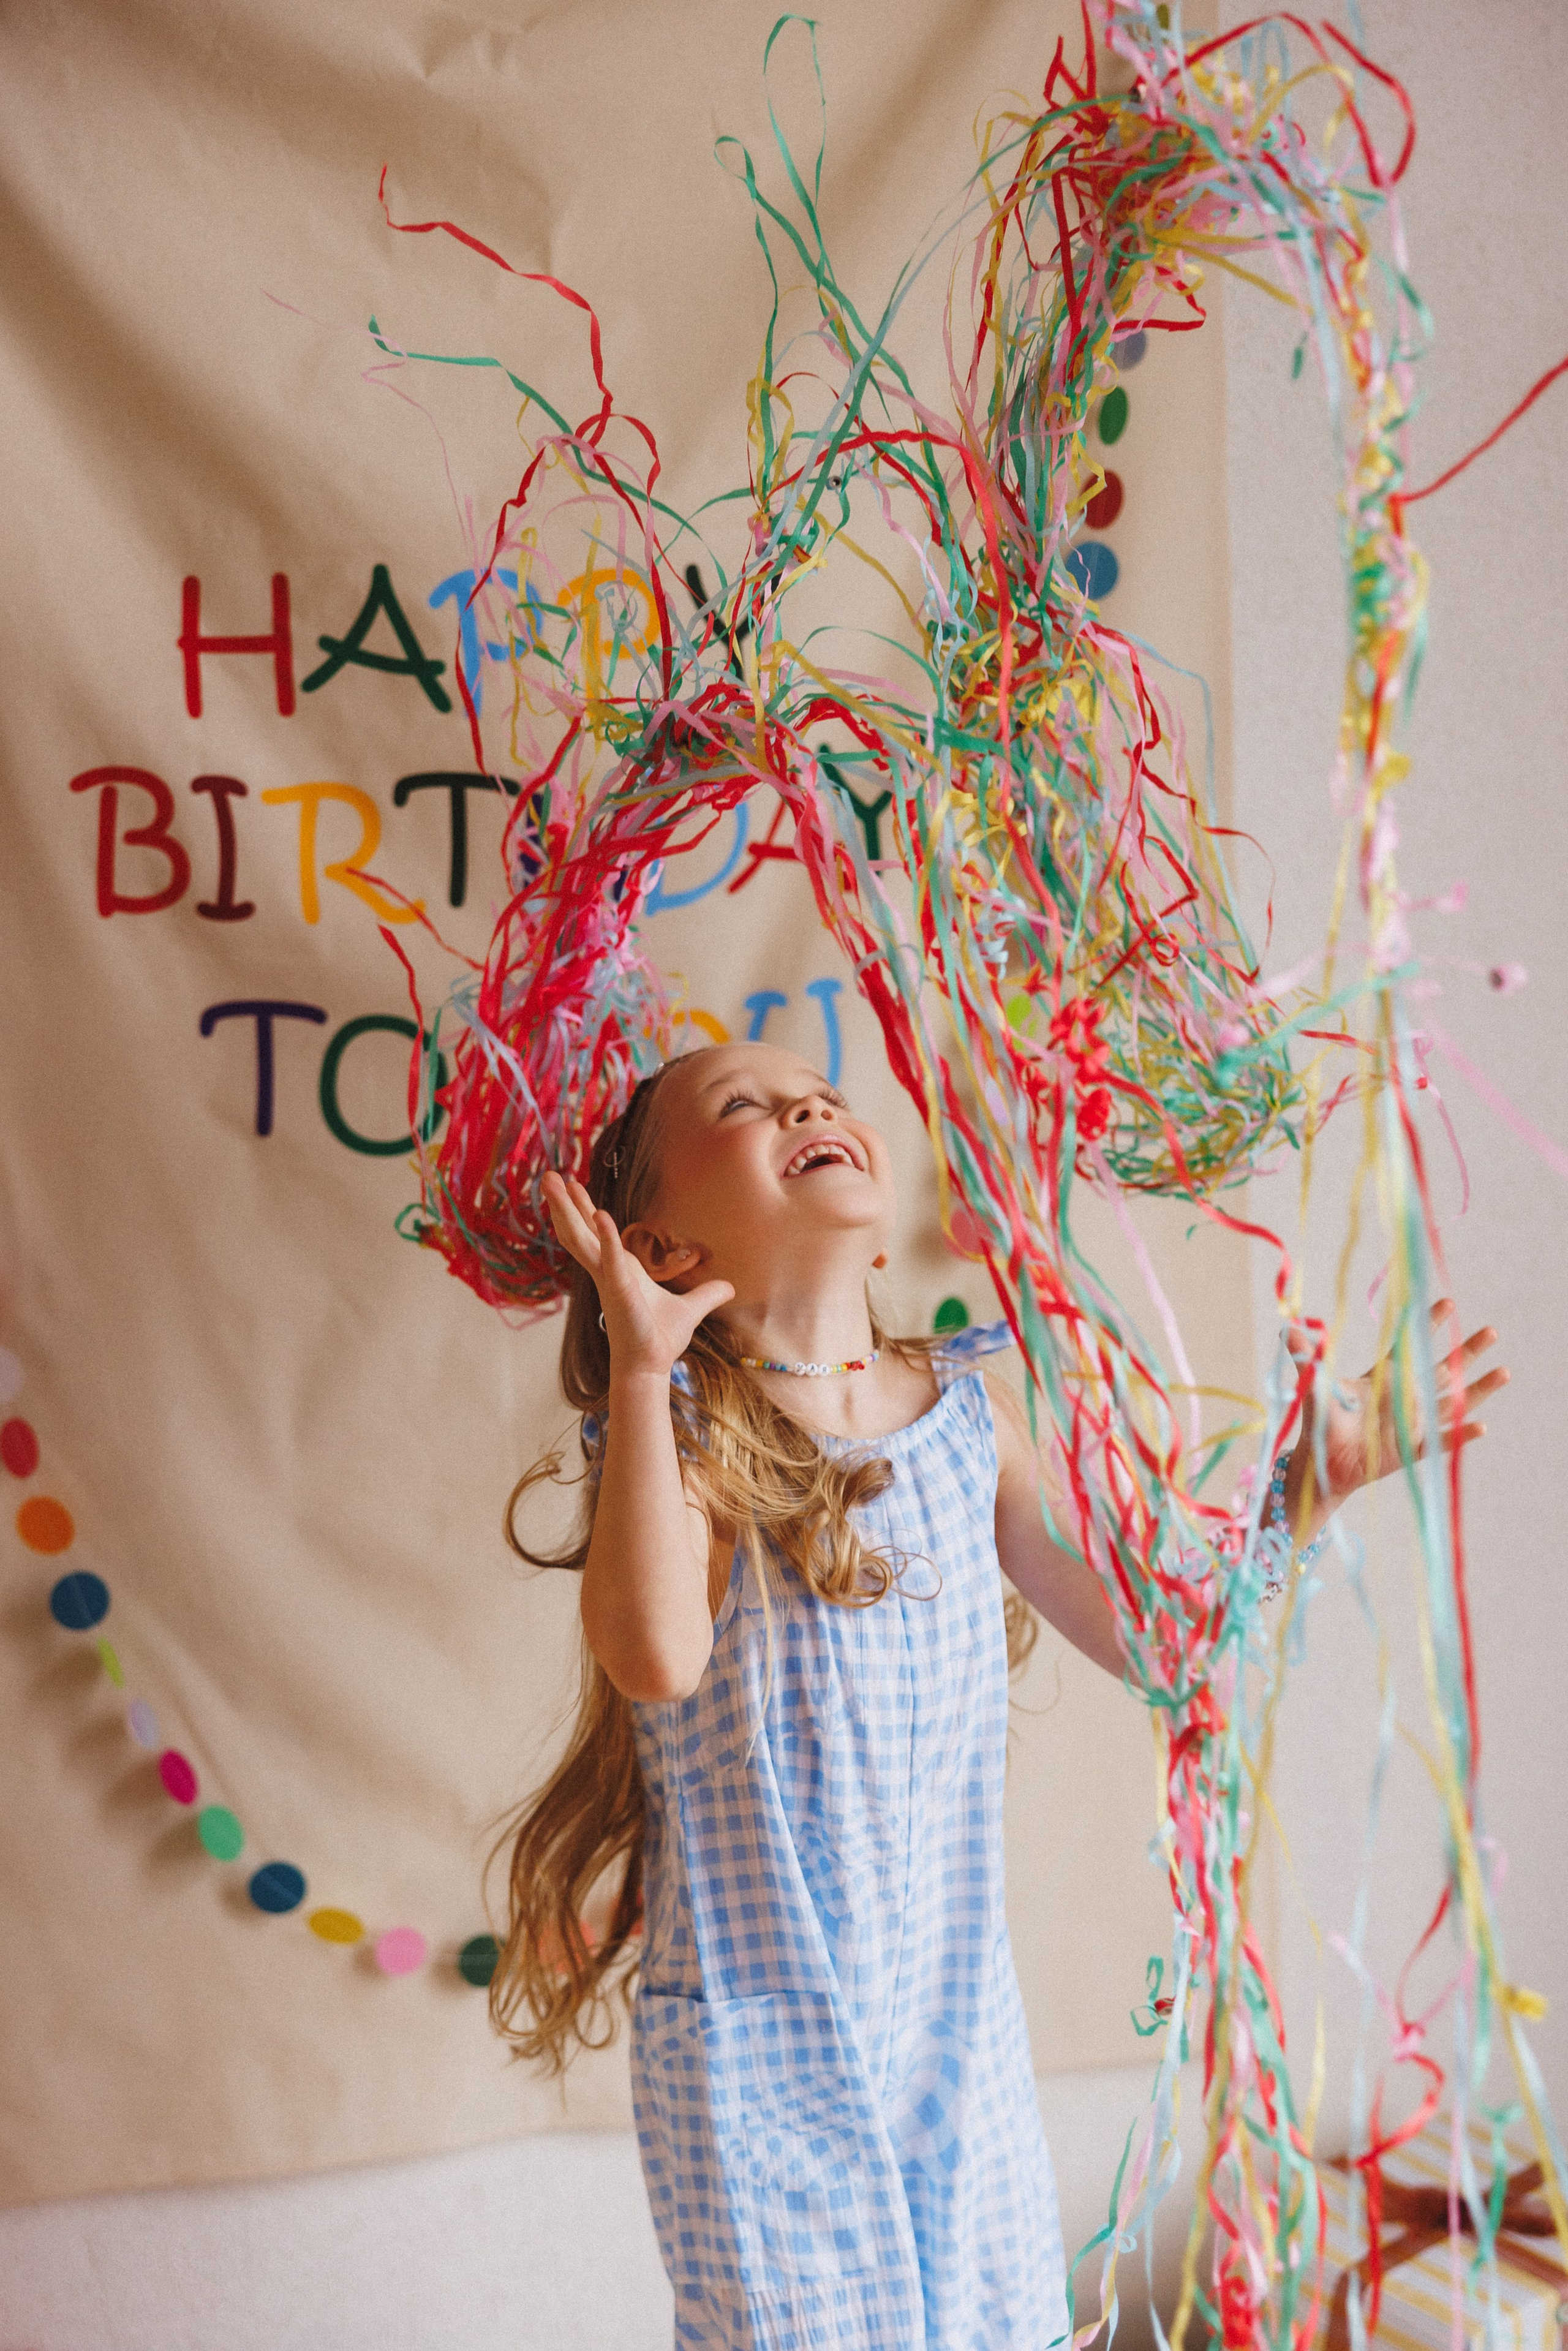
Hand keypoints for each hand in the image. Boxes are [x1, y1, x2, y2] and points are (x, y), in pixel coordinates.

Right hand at [542, 1171, 733, 1381]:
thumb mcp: (690, 1310)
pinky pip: (609, 1258)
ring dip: (568, 1211)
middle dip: (564, 1204)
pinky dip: (606, 1236)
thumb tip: (729, 1289)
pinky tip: (601, 1215)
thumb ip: (706, 1295)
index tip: (573, 1186)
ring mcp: (608, 1279)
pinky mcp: (618, 1290)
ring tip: (555, 1183)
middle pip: (578, 1231)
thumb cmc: (661, 1339)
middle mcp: (607, 1271)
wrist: (651, 1366)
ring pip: (581, 1239)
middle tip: (550, 1176)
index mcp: (618, 1269)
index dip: (582, 1210)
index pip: (593, 1234)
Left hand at [1283, 1298, 1508, 1527]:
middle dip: (1467, 1350)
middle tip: (1491, 1331)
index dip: (1428, 1324)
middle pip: (1444, 1369)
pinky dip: (1462, 1433)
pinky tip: (1482, 1425)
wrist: (1324, 1463)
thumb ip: (1306, 1357)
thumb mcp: (1317, 1386)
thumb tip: (1285, 1327)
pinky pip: (1444, 1440)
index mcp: (1385, 1376)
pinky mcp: (1415, 1448)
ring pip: (1454, 1401)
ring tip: (1505, 1371)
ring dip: (1479, 1388)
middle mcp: (1406, 1396)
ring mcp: (1414, 1421)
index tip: (1447, 1301)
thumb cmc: (1321, 1422)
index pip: (1411, 1344)